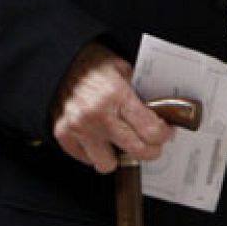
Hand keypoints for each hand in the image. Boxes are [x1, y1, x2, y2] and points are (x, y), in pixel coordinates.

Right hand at [51, 43, 174, 173]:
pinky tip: (101, 138)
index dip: (164, 135)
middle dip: (151, 151)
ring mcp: (78, 128)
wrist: (60, 62)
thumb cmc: (94, 64)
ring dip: (117, 157)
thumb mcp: (125, 70)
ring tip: (121, 143)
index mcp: (117, 95)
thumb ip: (141, 93)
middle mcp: (97, 115)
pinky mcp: (62, 135)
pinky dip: (95, 152)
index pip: (151, 130)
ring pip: (107, 164)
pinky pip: (86, 159)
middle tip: (152, 145)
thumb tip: (162, 113)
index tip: (166, 133)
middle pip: (136, 151)